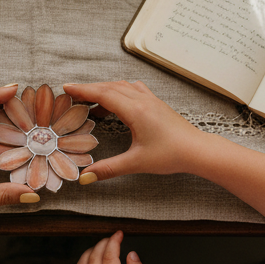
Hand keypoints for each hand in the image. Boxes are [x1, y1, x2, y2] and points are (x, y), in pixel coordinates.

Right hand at [62, 80, 206, 180]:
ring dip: (104, 89)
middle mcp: (142, 100)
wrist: (198, 150)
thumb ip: (109, 169)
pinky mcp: (157, 104)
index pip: (103, 94)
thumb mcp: (136, 163)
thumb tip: (86, 177)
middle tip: (72, 93)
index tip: (66, 88)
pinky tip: (118, 100)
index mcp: (135, 111)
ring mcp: (151, 100)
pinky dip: (120, 90)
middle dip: (89, 88)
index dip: (83, 90)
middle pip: (110, 87)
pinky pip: (134, 90)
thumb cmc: (171, 155)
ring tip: (91, 101)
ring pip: (122, 86)